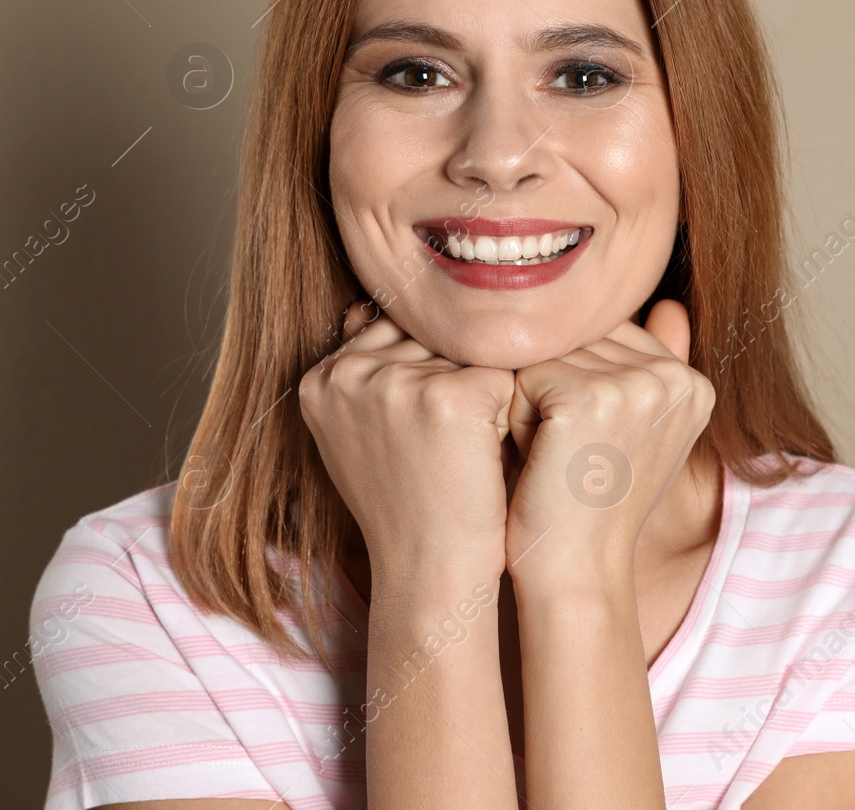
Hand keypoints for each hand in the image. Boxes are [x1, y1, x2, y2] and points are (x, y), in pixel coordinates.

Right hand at [297, 301, 516, 583]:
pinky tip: (494, 451)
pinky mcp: (450, 398)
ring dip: (487, 390)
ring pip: (471, 351)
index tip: (434, 425)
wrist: (431, 571)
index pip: (397, 329)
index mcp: (321, 378)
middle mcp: (350, 373)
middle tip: (455, 440)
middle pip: (435, 335)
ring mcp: (398, 382)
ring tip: (471, 448)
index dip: (430, 373)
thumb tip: (371, 304)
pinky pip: (506, 372)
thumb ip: (370, 370)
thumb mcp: (366, 431)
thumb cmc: (408, 502)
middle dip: (456, 376)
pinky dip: (512, 409)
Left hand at [503, 299, 715, 588]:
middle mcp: (674, 378)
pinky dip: (514, 416)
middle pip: (576, 340)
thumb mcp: (630, 430)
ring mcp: (637, 385)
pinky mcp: (591, 398)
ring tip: (554, 458)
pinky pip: (522, 374)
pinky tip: (537, 459)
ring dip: (531, 401)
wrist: (574, 575)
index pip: (607, 336)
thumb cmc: (588, 505)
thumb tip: (670, 303)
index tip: (588, 449)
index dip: (576, 384)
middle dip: (551, 391)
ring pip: (547, 354)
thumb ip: (646, 365)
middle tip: (568, 458)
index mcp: (692, 382)